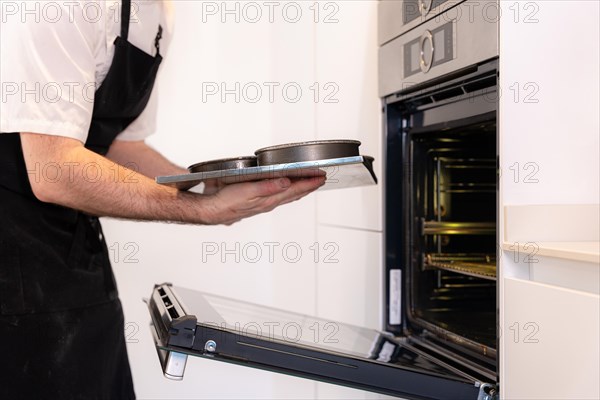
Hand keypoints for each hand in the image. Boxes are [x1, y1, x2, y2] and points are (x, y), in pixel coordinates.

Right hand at [200, 176, 325, 224]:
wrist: (213, 211)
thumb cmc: (227, 202)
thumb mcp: (248, 191)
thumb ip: (268, 187)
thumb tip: (286, 182)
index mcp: (269, 199)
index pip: (295, 189)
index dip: (309, 183)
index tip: (321, 177)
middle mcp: (269, 202)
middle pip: (295, 193)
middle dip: (309, 186)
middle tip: (321, 179)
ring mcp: (264, 203)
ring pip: (288, 195)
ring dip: (300, 189)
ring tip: (309, 184)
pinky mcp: (258, 202)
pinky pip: (279, 196)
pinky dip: (288, 191)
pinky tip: (287, 189)